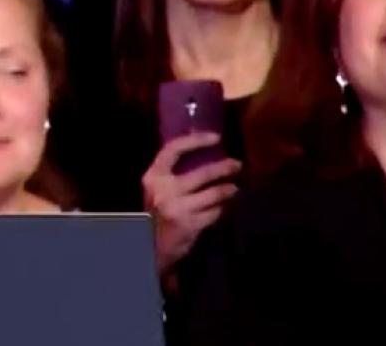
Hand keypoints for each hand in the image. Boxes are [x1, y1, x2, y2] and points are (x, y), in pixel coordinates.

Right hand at [141, 133, 240, 273]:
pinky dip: (221, 209)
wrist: (147, 246)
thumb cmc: (154, 214)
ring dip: (228, 190)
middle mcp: (165, 190)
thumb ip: (171, 175)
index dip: (196, 141)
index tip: (216, 138)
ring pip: (214, 194)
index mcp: (153, 177)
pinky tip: (223, 207)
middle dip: (224, 168)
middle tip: (237, 165)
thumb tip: (200, 153)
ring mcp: (179, 208)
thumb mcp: (156, 190)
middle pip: (202, 173)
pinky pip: (214, 212)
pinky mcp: (191, 225)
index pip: (174, 149)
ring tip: (234, 189)